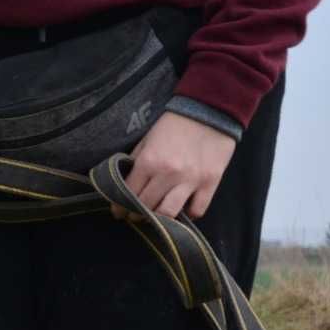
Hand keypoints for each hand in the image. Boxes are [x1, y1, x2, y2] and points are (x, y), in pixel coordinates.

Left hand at [120, 111, 236, 221]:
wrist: (210, 110)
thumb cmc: (174, 125)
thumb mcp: (148, 139)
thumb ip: (135, 161)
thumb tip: (124, 183)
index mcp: (148, 161)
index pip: (128, 194)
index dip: (120, 207)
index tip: (119, 212)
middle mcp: (168, 174)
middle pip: (145, 207)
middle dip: (135, 215)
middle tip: (134, 216)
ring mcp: (190, 179)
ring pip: (168, 214)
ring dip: (159, 219)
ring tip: (156, 217)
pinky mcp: (210, 182)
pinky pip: (197, 210)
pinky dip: (188, 213)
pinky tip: (184, 208)